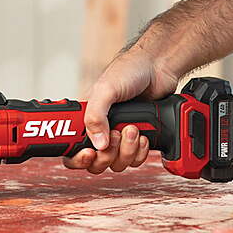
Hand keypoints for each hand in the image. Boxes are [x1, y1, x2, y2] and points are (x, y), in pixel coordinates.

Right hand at [63, 47, 178, 173]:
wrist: (160, 68)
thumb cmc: (130, 70)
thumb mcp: (106, 89)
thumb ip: (96, 115)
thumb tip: (97, 143)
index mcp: (87, 119)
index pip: (72, 149)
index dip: (78, 158)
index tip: (89, 154)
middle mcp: (102, 131)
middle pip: (96, 162)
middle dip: (107, 154)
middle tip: (116, 135)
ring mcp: (120, 138)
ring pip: (117, 164)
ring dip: (127, 150)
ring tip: (133, 129)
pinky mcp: (138, 141)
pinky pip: (135, 160)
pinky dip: (140, 152)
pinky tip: (144, 136)